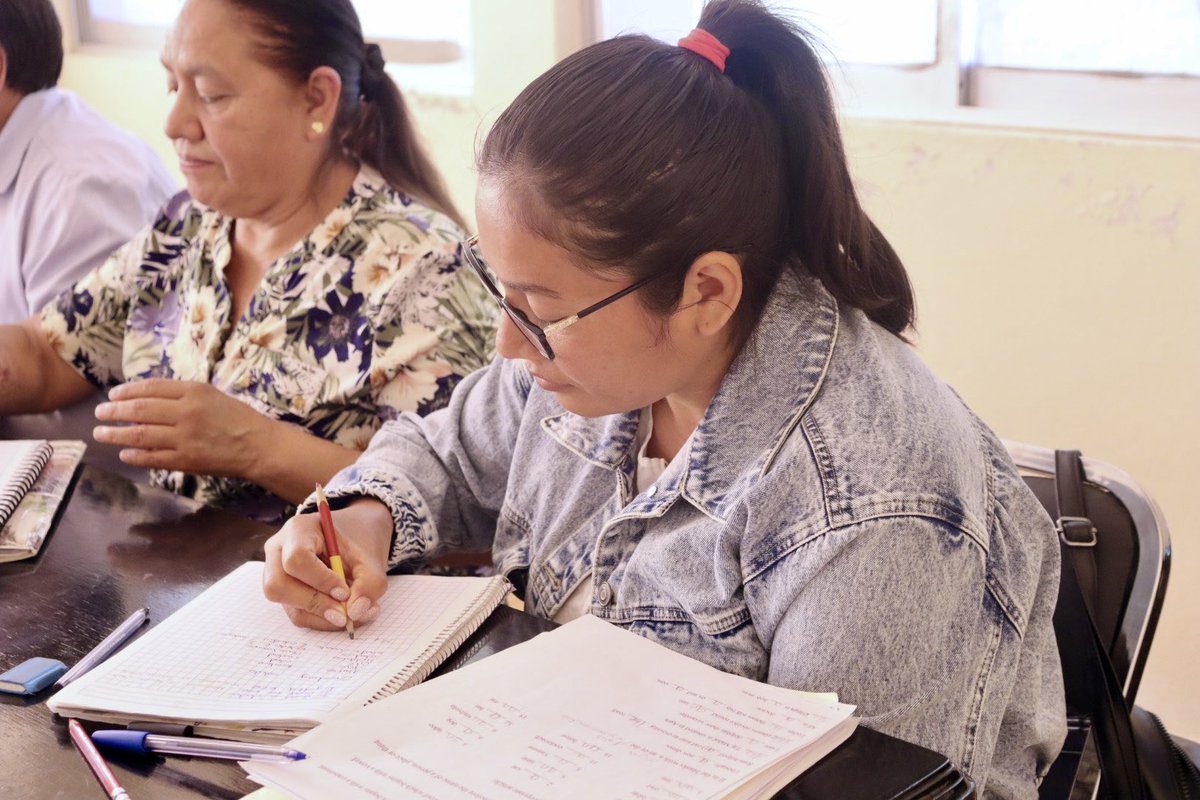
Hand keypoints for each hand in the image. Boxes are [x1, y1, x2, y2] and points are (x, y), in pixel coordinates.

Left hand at [93, 379, 271, 476]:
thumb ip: (182, 394)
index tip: (113, 395)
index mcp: (194, 392)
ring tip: (101, 433)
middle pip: (140, 410)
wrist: (258, 445)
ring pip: (141, 434)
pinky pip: (152, 457)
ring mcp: (184, 438)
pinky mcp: (186, 460)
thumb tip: (148, 397)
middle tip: (100, 413)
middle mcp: (186, 412)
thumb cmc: (237, 418)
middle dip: (115, 411)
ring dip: (116, 433)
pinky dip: (134, 455)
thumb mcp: (212, 395)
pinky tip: (124, 453)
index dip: (127, 391)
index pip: (151, 388)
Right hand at [262, 497, 393, 630]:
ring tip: (356, 613)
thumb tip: (353, 613)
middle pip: (278, 586)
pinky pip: (299, 614)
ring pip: (288, 605)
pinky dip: (324, 620)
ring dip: (323, 616)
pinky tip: (347, 613)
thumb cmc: (362, 539)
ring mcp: (278, 572)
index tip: (344, 592)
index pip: (296, 559)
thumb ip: (369, 584)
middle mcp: (280, 550)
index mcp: (299, 530)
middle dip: (314, 604)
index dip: (320, 581)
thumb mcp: (373, 557)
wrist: (361, 533)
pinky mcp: (287, 592)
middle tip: (346, 613)